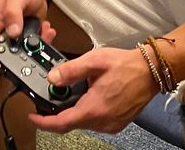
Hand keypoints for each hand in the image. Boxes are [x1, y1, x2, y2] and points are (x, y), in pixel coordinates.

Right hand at [0, 0, 55, 85]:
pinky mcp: (25, 39)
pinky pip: (32, 49)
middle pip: (0, 60)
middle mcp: (0, 36)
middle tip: (30, 60)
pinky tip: (47, 30)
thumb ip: (12, 14)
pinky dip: (42, 43)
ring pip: (20, 56)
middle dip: (17, 63)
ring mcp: (13, 39)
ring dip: (33, 51)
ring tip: (43, 35)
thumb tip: (12, 32)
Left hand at [29, 48, 158, 134]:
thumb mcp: (94, 61)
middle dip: (58, 112)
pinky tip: (88, 96)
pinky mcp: (117, 123)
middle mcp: (103, 121)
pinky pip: (95, 121)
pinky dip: (86, 112)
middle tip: (52, 97)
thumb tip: (53, 77)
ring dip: (73, 110)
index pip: (62, 123)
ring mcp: (111, 124)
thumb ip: (71, 70)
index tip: (33, 117)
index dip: (43, 122)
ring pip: (83, 122)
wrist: (151, 71)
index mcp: (94, 108)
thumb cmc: (127, 65)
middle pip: (71, 123)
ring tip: (73, 92)